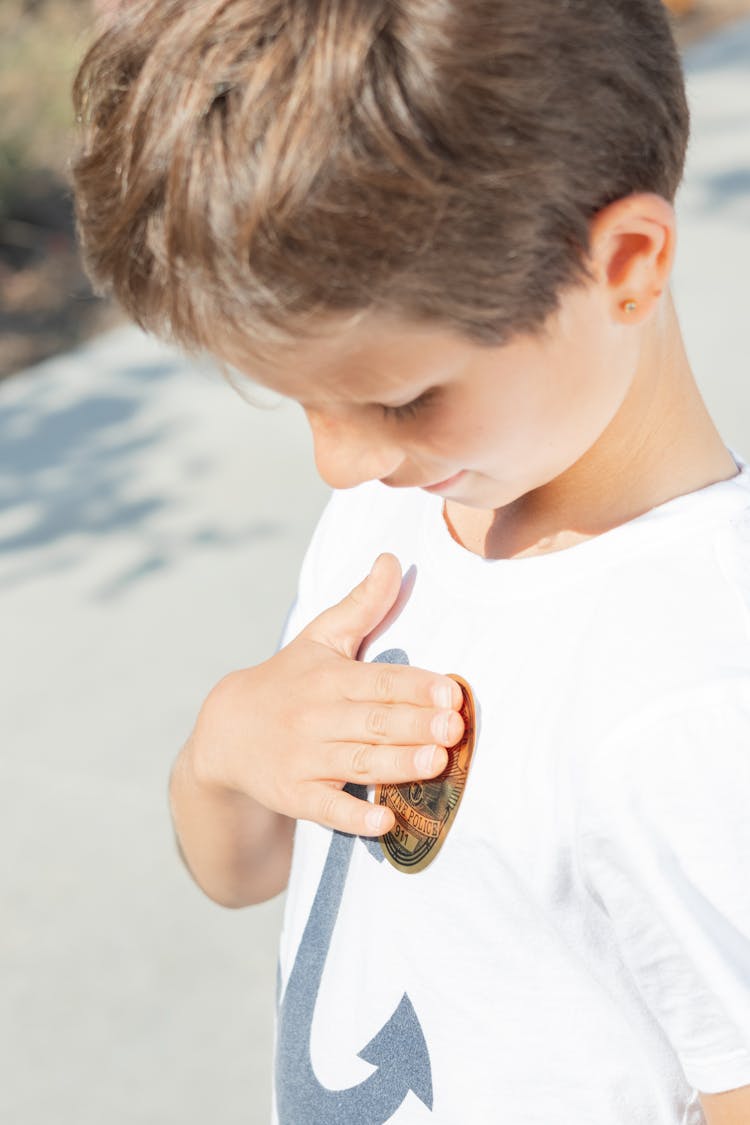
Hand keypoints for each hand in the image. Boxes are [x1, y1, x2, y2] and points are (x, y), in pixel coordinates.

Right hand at [190, 553, 464, 836]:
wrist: (225, 731)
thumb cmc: (289, 679)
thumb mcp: (320, 637)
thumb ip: (361, 603)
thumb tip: (391, 558)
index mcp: (330, 677)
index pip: (378, 681)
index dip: (414, 686)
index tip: (450, 691)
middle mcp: (318, 716)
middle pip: (373, 722)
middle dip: (414, 725)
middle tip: (453, 729)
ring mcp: (304, 758)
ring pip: (357, 762)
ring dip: (397, 764)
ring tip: (435, 764)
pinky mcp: (294, 794)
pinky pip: (326, 807)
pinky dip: (354, 816)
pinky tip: (386, 821)